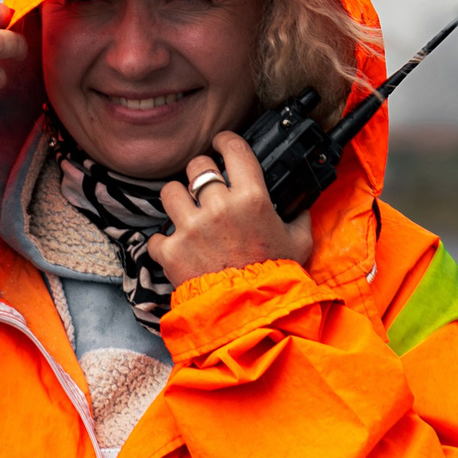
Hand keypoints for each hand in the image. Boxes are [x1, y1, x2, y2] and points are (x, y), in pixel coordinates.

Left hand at [147, 132, 314, 286]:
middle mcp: (219, 207)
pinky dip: (163, 244)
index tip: (221, 143)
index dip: (225, 140)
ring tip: (186, 213)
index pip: (233, 149)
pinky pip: (156, 236)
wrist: (252, 316)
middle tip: (204, 186)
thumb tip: (301, 204)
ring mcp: (191, 228)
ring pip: (170, 191)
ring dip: (177, 200)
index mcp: (251, 198)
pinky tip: (176, 249)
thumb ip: (298, 217)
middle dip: (200, 173)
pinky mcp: (171, 252)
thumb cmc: (276, 279)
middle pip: (197, 166)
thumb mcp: (299, 243)